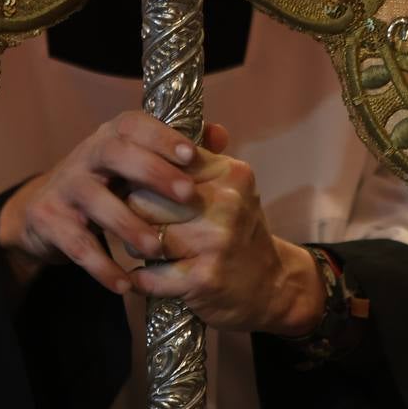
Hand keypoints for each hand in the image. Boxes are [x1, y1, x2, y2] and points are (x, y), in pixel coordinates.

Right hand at [0, 111, 227, 292]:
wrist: (48, 217)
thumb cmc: (110, 188)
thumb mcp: (139, 169)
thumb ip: (180, 155)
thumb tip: (220, 134)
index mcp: (112, 137)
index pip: (134, 124)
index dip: (162, 135)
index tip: (192, 154)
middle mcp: (85, 155)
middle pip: (115, 153)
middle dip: (152, 172)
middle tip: (187, 195)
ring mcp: (64, 187)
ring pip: (94, 200)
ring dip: (128, 224)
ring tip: (156, 249)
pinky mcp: (48, 220)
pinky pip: (77, 245)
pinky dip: (102, 266)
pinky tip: (126, 284)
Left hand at [130, 153, 325, 335]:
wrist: (272, 285)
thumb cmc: (240, 231)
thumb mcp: (233, 188)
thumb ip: (205, 157)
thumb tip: (191, 123)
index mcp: (229, 174)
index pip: (161, 164)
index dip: (143, 180)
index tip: (137, 189)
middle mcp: (225, 204)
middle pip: (144, 200)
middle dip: (134, 215)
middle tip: (142, 225)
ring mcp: (215, 243)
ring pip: (144, 237)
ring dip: (137, 248)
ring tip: (148, 250)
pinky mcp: (204, 279)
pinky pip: (150, 275)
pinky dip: (142, 280)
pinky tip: (146, 277)